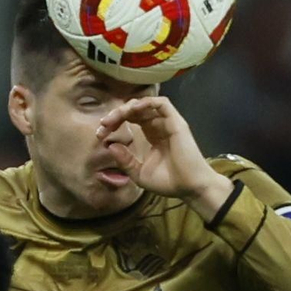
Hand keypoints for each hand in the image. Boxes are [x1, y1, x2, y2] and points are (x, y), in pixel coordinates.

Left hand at [96, 97, 231, 220]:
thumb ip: (125, 160)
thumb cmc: (168, 182)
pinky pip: (161, 104)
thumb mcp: (139, 174)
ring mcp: (168, 123)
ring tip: (113, 118)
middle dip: (116, 114)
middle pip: (135, 110)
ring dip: (127, 107)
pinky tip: (131, 110)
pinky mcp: (176, 122)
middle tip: (103, 124)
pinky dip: (145, 102)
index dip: (115, 123)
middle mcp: (159, 126)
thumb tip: (110, 146)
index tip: (101, 134)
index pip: (131, 120)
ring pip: (146, 104)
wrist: (190, 187)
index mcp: (152, 136)